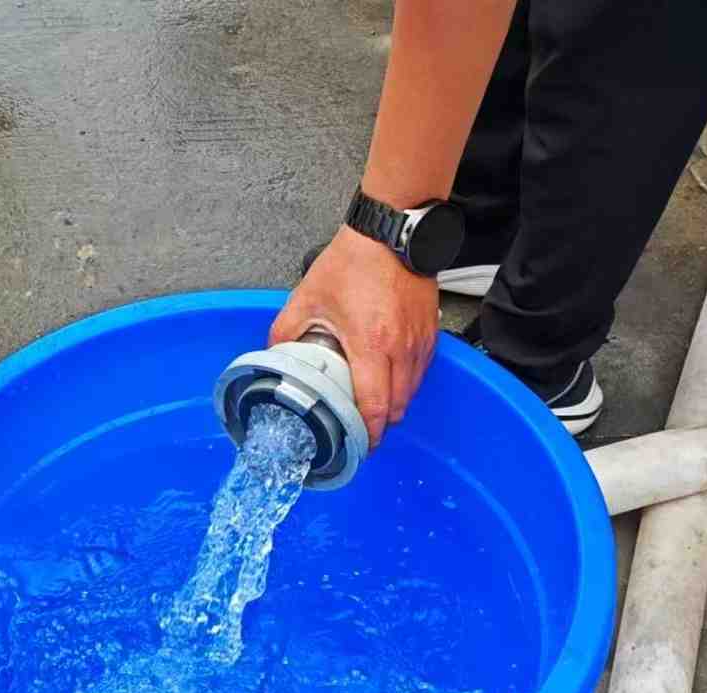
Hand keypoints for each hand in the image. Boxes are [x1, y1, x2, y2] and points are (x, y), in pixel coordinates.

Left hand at [270, 226, 438, 448]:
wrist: (391, 232)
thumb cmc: (354, 261)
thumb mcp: (308, 296)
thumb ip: (286, 330)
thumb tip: (276, 354)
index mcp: (371, 345)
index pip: (376, 407)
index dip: (369, 434)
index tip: (359, 447)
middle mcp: (401, 348)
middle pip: (398, 407)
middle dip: (381, 426)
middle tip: (362, 431)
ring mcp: (419, 340)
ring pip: (413, 391)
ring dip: (395, 406)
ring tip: (374, 409)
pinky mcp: (430, 331)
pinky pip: (422, 370)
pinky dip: (407, 383)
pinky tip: (390, 380)